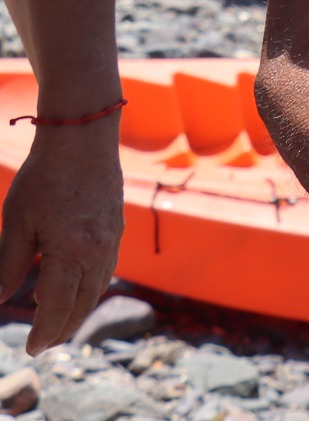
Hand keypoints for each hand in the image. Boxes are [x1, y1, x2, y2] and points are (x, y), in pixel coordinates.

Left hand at [0, 124, 123, 352]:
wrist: (83, 139)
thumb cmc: (44, 177)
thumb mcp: (16, 222)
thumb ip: (8, 264)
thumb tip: (0, 299)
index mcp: (71, 252)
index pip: (57, 305)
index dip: (44, 331)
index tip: (31, 349)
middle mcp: (98, 251)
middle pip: (82, 303)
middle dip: (63, 328)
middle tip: (44, 345)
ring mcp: (113, 240)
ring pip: (98, 289)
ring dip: (79, 311)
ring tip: (60, 324)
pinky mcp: (117, 229)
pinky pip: (106, 270)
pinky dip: (92, 289)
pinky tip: (78, 289)